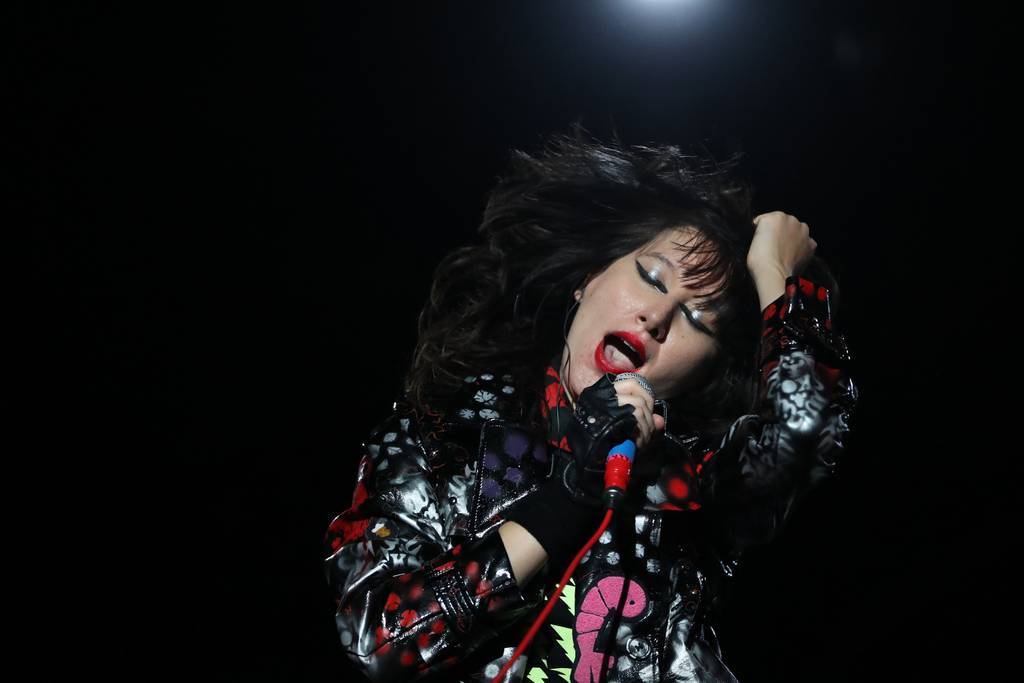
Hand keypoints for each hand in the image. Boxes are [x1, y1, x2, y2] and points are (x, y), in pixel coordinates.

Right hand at [559, 374, 664, 506]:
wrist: (586, 464)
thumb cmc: (600, 448)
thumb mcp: (624, 430)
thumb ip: (642, 421)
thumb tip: (660, 420)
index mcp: (603, 393)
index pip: (632, 382)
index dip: (645, 396)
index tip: (647, 413)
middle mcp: (602, 395)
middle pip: (640, 396)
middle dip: (648, 418)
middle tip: (644, 434)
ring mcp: (604, 405)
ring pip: (640, 408)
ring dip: (646, 429)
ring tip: (639, 442)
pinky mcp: (609, 417)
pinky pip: (636, 418)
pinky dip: (642, 433)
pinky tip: (637, 444)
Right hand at [747, 211, 816, 281]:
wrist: (774, 274)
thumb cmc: (759, 258)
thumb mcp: (752, 238)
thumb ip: (762, 231)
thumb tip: (767, 235)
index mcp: (776, 216)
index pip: (767, 220)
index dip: (762, 230)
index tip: (760, 240)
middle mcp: (792, 220)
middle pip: (785, 224)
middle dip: (780, 232)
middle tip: (772, 246)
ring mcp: (804, 233)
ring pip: (797, 231)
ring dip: (792, 237)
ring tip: (784, 251)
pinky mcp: (811, 245)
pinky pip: (806, 243)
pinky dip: (802, 247)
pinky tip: (794, 256)